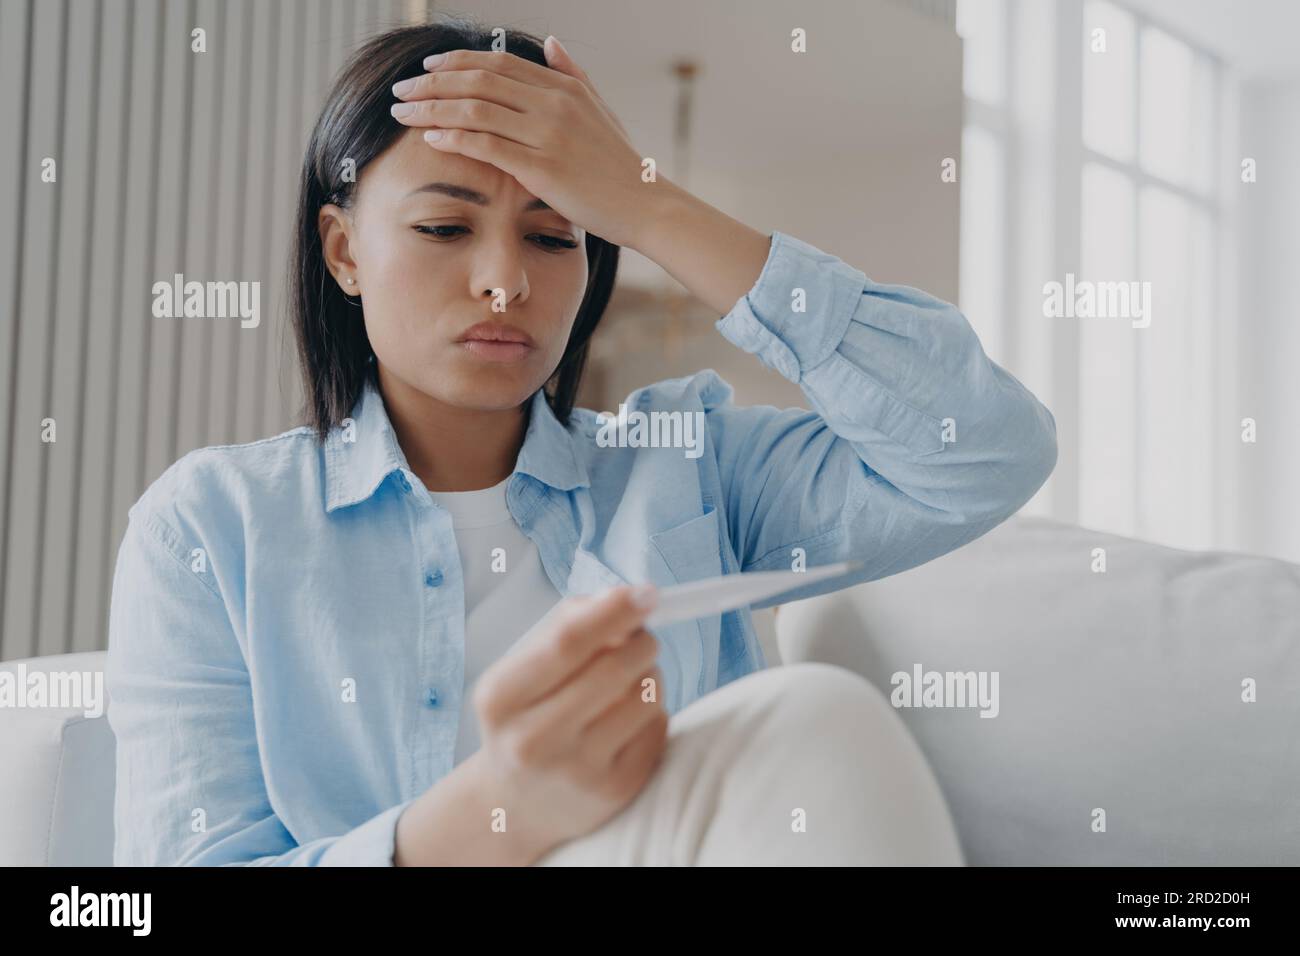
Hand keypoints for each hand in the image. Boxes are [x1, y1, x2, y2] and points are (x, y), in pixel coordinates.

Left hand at [389, 37, 664, 248]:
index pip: (497, 63)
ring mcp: (548, 135)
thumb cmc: (619, 164)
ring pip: (476, 110)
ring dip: (433, 108)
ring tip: (403, 113)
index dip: (456, 62)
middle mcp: (553, 104)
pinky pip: (488, 146)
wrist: (644, 204)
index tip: (427, 68)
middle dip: (432, 82)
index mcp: (563, 86)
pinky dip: (455, 138)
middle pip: (479, 81)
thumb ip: (572, 74)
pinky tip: (431, 138)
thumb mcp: (600, 109)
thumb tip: (552, 42)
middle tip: (401, 90)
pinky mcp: (543, 168)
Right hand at [469, 584, 669, 856]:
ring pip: (645, 696)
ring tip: (627, 683)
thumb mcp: (524, 669)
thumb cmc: (528, 715)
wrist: (518, 803)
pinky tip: (626, 721)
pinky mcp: (615, 790)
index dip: (613, 611)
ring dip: (650, 675)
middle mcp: (533, 740)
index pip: (566, 642)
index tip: (647, 593)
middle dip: (641, 641)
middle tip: (643, 636)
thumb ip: (568, 626)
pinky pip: (658, 726)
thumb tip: (626, 598)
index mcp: (500, 698)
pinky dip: (652, 711)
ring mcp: (576, 771)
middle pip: (613, 668)